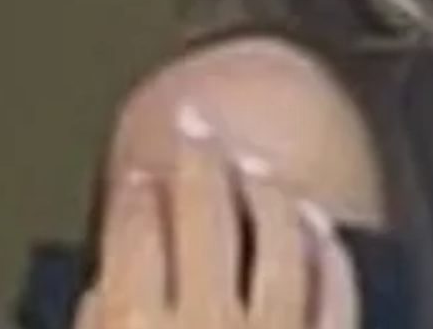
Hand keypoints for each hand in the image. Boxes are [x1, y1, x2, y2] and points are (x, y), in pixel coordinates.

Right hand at [75, 107, 359, 328]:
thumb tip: (98, 292)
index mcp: (137, 327)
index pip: (135, 233)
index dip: (134, 194)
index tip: (137, 176)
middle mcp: (208, 321)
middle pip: (205, 215)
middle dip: (197, 159)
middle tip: (194, 125)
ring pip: (278, 240)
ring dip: (266, 195)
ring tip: (253, 166)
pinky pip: (335, 293)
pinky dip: (328, 254)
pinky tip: (319, 227)